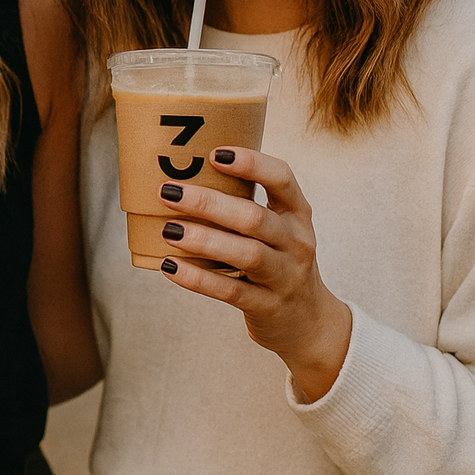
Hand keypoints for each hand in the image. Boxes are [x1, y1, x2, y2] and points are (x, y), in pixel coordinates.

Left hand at [157, 146, 352, 400]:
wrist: (307, 321)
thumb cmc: (277, 259)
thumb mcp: (276, 228)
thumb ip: (243, 203)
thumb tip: (182, 172)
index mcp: (296, 214)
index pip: (282, 179)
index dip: (251, 164)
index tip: (214, 154)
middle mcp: (295, 242)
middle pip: (255, 218)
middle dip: (209, 204)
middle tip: (169, 192)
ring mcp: (284, 276)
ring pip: (247, 255)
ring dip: (204, 240)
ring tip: (168, 230)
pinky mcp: (266, 306)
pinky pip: (230, 291)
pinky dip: (198, 278)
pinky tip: (170, 266)